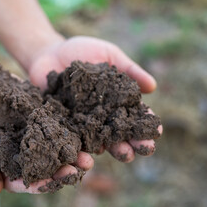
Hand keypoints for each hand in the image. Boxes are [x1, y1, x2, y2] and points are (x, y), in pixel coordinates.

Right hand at [0, 73, 93, 194]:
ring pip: (55, 151)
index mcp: (4, 164)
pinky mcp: (42, 118)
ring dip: (72, 157)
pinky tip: (83, 136)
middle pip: (44, 169)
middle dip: (60, 173)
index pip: (22, 181)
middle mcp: (22, 153)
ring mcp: (34, 136)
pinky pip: (59, 128)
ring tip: (88, 160)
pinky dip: (71, 134)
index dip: (35, 184)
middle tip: (77, 172)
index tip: (48, 183)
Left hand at [29, 36, 162, 161]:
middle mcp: (102, 116)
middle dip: (135, 141)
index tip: (156, 130)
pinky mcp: (64, 126)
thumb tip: (153, 86)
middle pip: (121, 134)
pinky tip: (90, 155)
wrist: (49, 52)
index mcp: (116, 101)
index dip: (147, 123)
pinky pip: (73, 140)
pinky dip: (81, 149)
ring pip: (100, 142)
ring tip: (124, 154)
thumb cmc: (82, 52)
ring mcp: (83, 123)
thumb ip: (129, 69)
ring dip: (113, 150)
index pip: (135, 115)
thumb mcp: (108, 54)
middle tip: (144, 149)